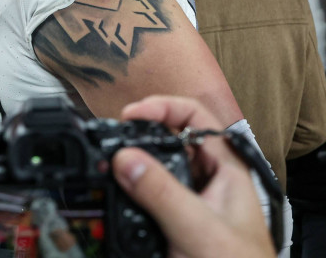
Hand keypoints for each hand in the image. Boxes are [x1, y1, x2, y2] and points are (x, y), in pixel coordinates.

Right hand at [111, 96, 274, 257]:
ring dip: (132, 161)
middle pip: (170, 138)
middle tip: (113, 136)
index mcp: (226, 171)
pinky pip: (146, 195)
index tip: (130, 115)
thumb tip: (126, 158)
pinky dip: (128, 190)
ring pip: (156, 167)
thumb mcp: (199, 231)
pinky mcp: (173, 223)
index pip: (195, 117)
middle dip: (140, 133)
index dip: (162, 106)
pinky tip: (116, 193)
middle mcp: (208, 181)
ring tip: (110, 162)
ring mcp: (190, 202)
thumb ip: (162, 193)